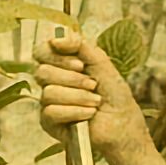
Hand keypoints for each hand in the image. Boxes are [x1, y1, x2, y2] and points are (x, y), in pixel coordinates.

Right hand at [33, 30, 145, 158]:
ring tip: (95, 103)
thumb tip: (55, 40)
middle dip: (72, 79)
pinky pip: (51, 112)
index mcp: (61, 65)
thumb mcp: (101, 63)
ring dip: (78, 97)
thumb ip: (80, 45)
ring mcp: (48, 103)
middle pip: (42, 72)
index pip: (42, 52)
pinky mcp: (49, 123)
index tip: (81, 65)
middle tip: (93, 85)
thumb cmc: (114, 95)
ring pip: (49, 92)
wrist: (124, 124)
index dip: (58, 57)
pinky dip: (74, 112)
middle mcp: (51, 82)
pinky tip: (88, 115)